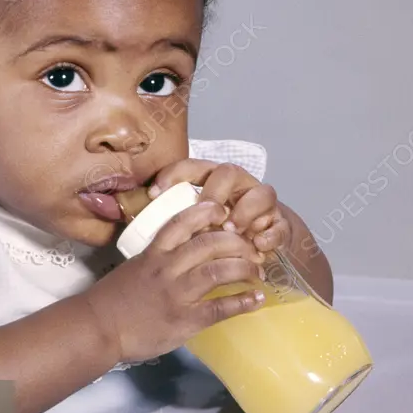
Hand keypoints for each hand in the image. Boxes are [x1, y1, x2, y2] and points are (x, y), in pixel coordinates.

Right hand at [84, 201, 266, 363]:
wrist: (99, 328)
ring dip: (244, 268)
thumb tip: (184, 253)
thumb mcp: (135, 268)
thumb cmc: (114, 299)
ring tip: (258, 271)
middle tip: (251, 247)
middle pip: (208, 244)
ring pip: (218, 271)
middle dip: (236, 242)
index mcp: (153, 254)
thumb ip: (158, 259)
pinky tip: (257, 299)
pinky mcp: (184, 319)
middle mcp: (167, 268)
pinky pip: (219, 307)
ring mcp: (177, 293)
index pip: (181, 223)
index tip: (221, 209)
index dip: (204, 212)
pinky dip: (242, 302)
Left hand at [149, 159, 290, 255]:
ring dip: (245, 210)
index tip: (154, 193)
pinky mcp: (281, 224)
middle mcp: (239, 186)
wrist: (263, 245)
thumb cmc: (221, 233)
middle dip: (215, 191)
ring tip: (232, 230)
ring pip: (262, 191)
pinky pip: (279, 222)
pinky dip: (270, 233)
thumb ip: (174, 216)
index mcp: (213, 181)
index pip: (193, 167)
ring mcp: (262, 204)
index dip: (174, 174)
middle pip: (229, 172)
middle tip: (205, 213)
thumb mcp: (196, 224)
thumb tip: (131, 212)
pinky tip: (259, 245)